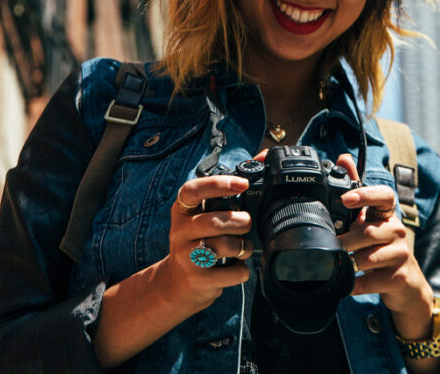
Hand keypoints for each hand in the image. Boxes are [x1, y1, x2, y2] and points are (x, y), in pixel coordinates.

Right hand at [93, 173, 257, 367]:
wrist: (178, 283)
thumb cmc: (200, 240)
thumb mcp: (204, 214)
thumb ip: (228, 190)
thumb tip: (262, 157)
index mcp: (182, 210)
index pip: (192, 191)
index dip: (217, 185)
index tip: (242, 184)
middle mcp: (179, 231)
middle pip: (214, 221)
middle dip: (239, 222)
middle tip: (247, 224)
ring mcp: (186, 256)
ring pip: (222, 246)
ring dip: (242, 247)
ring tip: (243, 248)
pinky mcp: (196, 279)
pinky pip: (229, 272)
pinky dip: (241, 270)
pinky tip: (238, 267)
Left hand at [335, 154, 434, 338]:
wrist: (405, 286)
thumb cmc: (382, 249)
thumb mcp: (370, 221)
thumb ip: (357, 191)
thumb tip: (344, 157)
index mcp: (387, 214)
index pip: (384, 196)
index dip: (365, 195)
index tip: (346, 198)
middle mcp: (397, 231)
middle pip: (367, 233)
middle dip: (345, 243)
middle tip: (332, 248)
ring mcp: (401, 255)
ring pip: (366, 258)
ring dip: (349, 264)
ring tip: (341, 266)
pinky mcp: (398, 278)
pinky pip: (367, 281)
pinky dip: (353, 284)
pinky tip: (349, 284)